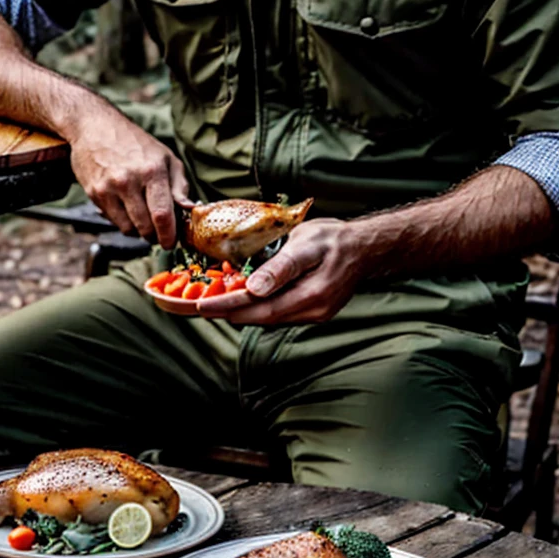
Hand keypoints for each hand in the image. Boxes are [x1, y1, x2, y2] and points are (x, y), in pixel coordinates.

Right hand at [69, 103, 191, 247]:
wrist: (94, 126)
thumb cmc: (134, 142)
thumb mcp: (165, 157)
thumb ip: (180, 185)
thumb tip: (189, 209)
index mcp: (152, 171)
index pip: (162, 215)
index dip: (169, 235)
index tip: (172, 242)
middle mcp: (129, 181)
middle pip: (145, 227)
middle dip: (155, 236)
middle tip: (159, 231)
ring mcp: (109, 189)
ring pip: (128, 229)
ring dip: (139, 231)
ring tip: (143, 218)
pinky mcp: (95, 194)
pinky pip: (113, 222)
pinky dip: (124, 222)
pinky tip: (127, 208)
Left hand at [194, 218, 366, 325]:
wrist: (364, 247)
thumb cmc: (334, 239)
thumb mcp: (306, 244)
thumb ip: (281, 268)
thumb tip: (254, 290)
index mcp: (311, 295)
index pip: (260, 308)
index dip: (228, 307)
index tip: (200, 306)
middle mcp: (312, 312)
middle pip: (260, 318)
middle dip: (225, 312)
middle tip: (194, 308)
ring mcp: (313, 314)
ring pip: (267, 318)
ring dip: (238, 312)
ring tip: (208, 304)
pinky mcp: (312, 311)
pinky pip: (277, 313)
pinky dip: (255, 308)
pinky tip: (238, 300)